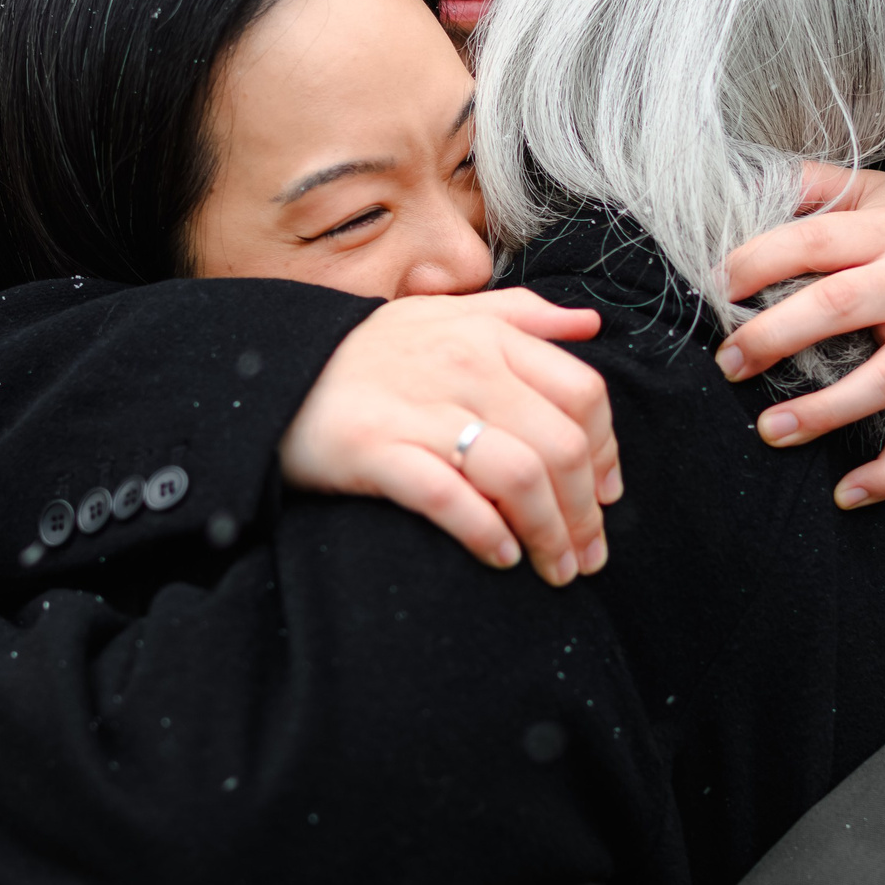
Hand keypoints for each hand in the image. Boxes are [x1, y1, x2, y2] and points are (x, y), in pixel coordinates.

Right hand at [279, 289, 621, 586]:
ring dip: (549, 533)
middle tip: (588, 556)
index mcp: (489, 335)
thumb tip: (591, 324)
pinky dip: (485, 532)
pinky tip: (500, 557)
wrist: (276, 372)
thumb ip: (521, 315)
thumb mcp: (446, 314)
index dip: (607, 452)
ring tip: (554, 570)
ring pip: (519, 475)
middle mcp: (464, 366)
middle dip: (586, 513)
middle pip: (560, 446)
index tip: (607, 496)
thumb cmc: (371, 354)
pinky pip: (449, 496)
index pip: (583, 394)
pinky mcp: (376, 448)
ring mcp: (419, 407)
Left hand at [714, 164, 884, 508]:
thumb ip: (814, 185)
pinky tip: (846, 493)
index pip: (813, 243)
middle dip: (774, 336)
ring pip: (880, 382)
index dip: (757, 263)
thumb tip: (742, 178)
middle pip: (837, 307)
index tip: (716, 288)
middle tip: (727, 361)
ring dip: (821, 412)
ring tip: (770, 430)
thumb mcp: (878, 194)